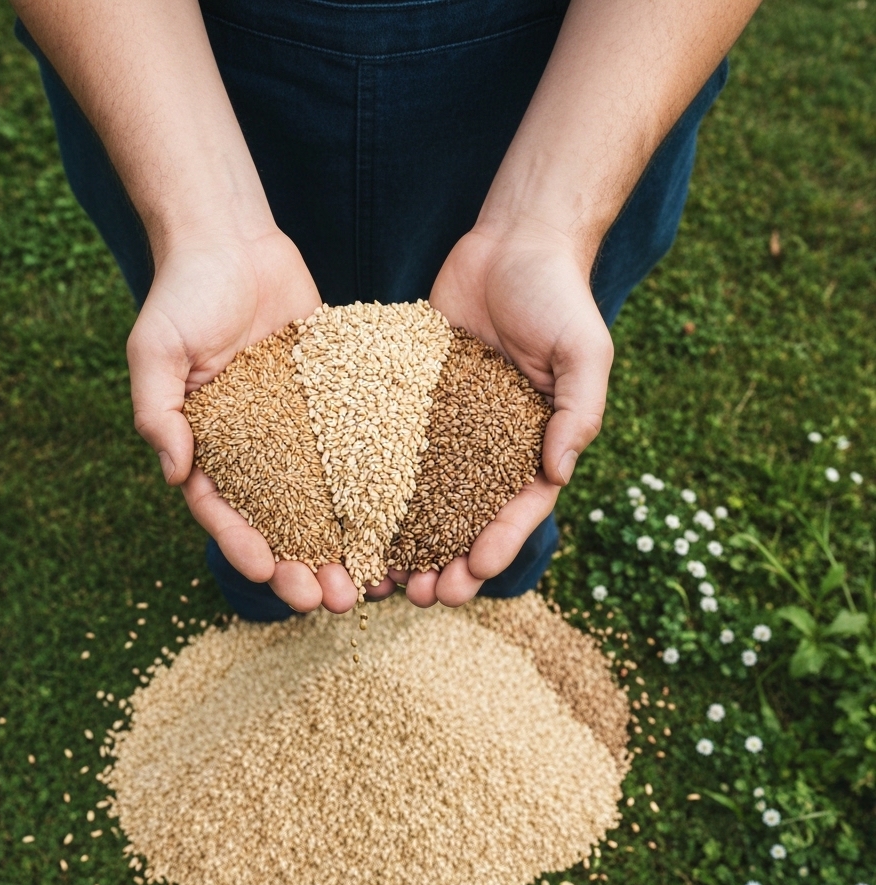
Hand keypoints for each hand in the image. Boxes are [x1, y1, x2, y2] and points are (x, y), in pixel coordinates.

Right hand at [127, 230, 359, 614]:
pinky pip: (359, 449)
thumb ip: (156, 410)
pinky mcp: (335, 403)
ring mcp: (298, 429)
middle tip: (333, 600)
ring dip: (347, 542)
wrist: (233, 240)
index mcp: (210, 447)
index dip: (245, 546)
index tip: (271, 574)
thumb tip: (173, 472)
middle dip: (305, 564)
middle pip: (281, 520)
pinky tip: (406, 518)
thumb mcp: (155, 350)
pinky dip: (378, 488)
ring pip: (326, 499)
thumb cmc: (184, 292)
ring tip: (374, 580)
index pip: (225, 510)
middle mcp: (257, 448)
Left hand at [369, 223, 612, 608]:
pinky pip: (388, 446)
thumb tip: (559, 472)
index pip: (517, 510)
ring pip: (422, 496)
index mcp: (533, 446)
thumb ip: (579, 410)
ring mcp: (447, 427)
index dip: (497, 546)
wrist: (512, 244)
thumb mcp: (584, 352)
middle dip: (444, 561)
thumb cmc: (559, 296)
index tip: (471, 575)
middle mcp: (488, 446)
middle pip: (465, 518)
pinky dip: (371, 483)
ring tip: (378, 574)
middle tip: (418, 595)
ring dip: (403, 539)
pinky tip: (346, 514)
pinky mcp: (411, 400)